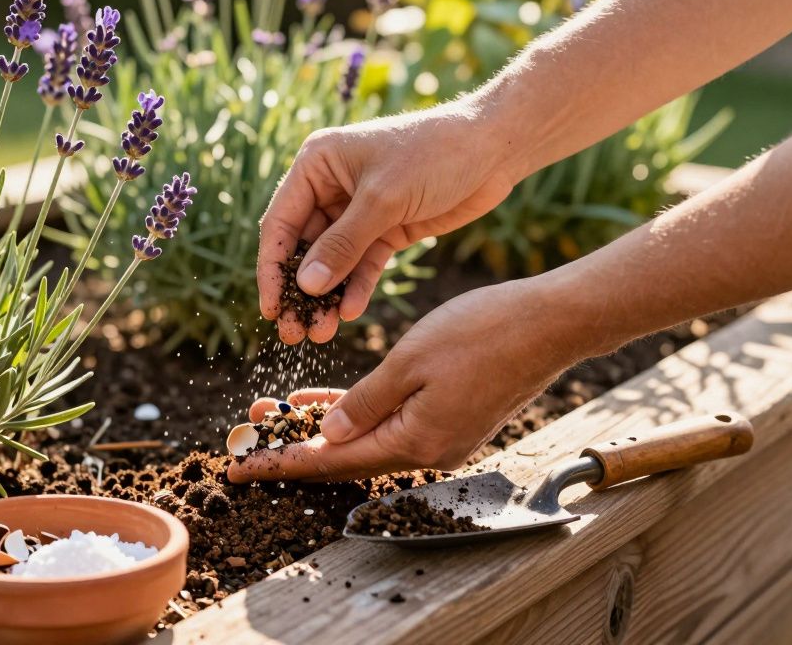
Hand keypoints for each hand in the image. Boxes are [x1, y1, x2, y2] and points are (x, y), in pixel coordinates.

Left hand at [229, 279, 585, 482]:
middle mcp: (427, 451)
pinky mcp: (452, 419)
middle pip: (344, 457)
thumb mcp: (410, 360)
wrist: (551, 324)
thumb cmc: (483, 333)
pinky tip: (327, 400)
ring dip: (321, 426)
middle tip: (247, 431)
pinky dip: (357, 414)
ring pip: (365, 439)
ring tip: (274, 410)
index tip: (240, 467)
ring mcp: (442, 438)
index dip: (282, 462)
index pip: (331, 462)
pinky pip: (389, 424)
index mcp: (414, 442)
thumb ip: (365, 400)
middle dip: (292, 443)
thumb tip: (328, 433)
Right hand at [258, 102, 521, 343]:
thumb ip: (343, 245)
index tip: (270, 308)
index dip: (272, 268)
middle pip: (302, 248)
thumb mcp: (383, 199)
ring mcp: (358, 210)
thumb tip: (306, 286)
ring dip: (326, 297)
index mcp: (316, 165)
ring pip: (332, 262)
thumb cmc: (433, 154)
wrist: (493, 148)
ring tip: (322, 333)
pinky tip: (351, 313)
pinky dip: (357, 288)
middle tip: (292, 332)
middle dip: (299, 291)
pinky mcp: (386, 229)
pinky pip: (362, 265)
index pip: (280, 223)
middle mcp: (330, 187)